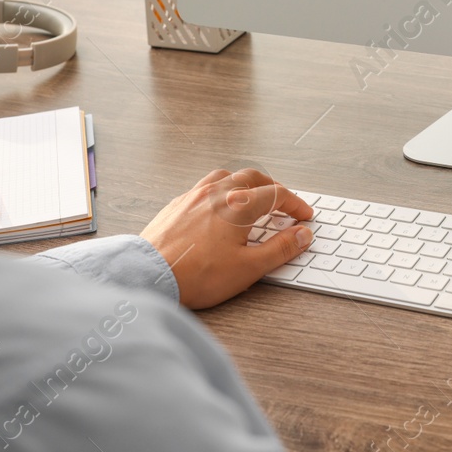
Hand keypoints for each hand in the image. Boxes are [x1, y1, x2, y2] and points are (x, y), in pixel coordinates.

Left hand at [138, 168, 313, 308]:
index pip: (277, 194)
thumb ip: (280, 249)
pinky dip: (222, 190)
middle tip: (283, 204)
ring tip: (253, 198)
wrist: (148, 275)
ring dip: (245, 183)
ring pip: (227, 176)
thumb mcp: (248, 268)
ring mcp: (194, 195)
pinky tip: (219, 207)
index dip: (295, 204)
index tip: (303, 216)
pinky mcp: (177, 204)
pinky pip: (205, 186)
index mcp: (239, 205)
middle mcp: (217, 192)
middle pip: (253, 177)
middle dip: (273, 188)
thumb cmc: (195, 274)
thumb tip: (302, 235)